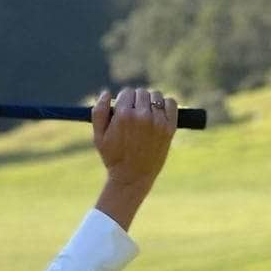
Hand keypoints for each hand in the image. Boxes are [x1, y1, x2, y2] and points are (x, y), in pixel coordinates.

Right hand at [91, 86, 177, 230]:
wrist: (133, 177)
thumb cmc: (113, 157)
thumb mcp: (98, 136)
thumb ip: (98, 112)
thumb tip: (106, 93)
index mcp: (123, 116)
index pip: (126, 92)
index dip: (123, 101)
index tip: (123, 111)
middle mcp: (142, 116)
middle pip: (141, 92)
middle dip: (136, 101)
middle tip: (134, 115)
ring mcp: (158, 121)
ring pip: (155, 96)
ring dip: (150, 102)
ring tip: (145, 115)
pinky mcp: (169, 127)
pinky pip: (171, 103)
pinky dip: (165, 104)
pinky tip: (158, 114)